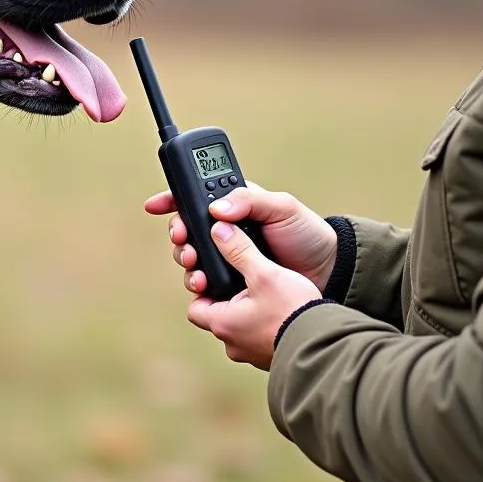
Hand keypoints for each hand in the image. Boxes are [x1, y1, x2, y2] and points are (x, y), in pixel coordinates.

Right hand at [144, 183, 337, 294]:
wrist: (327, 272)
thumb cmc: (307, 233)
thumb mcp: (282, 207)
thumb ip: (250, 201)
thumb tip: (216, 208)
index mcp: (235, 205)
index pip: (196, 197)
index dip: (172, 199)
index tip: (155, 206)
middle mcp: (226, 230)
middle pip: (187, 228)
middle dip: (178, 233)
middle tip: (182, 239)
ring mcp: (227, 257)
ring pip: (191, 256)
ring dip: (184, 259)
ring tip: (193, 264)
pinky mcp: (231, 282)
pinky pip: (204, 282)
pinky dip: (196, 282)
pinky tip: (201, 284)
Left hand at [188, 220, 321, 369]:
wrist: (326, 345)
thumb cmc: (293, 311)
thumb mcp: (264, 273)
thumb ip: (239, 250)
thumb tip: (219, 230)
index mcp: (223, 324)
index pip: (195, 307)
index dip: (202, 290)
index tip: (214, 277)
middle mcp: (232, 344)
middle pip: (217, 316)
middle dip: (227, 299)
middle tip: (244, 283)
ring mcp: (252, 354)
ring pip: (239, 328)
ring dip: (247, 313)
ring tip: (266, 295)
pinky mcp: (270, 357)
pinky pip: (258, 337)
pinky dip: (264, 325)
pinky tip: (280, 311)